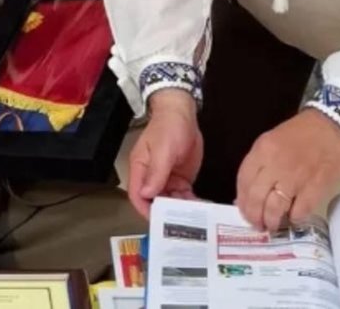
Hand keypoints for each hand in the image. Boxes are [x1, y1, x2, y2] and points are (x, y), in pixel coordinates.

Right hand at [128, 90, 203, 218]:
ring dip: (181, 210)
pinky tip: (202, 208)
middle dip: (166, 214)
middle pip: (154, 201)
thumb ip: (156, 172)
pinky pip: (183, 196)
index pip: (137, 195)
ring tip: (196, 219)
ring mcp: (166, 178)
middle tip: (183, 226)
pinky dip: (190, 203)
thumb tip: (147, 194)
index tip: (159, 222)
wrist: (183, 113)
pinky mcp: (181, 178)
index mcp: (141, 169)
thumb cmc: (168, 128)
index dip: (145, 210)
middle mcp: (151, 177)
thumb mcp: (163, 150)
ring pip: (170, 201)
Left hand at [235, 108, 339, 230]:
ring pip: (275, 208)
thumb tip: (247, 193)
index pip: (243, 181)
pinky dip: (294, 218)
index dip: (242, 200)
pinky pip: (300, 211)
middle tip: (257, 224)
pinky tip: (293, 217)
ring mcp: (296, 177)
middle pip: (256, 197)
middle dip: (253, 216)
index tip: (244, 210)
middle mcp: (275, 165)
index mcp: (262, 151)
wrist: (332, 128)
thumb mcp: (270, 142)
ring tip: (272, 225)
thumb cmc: (299, 135)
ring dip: (271, 221)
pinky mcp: (316, 187)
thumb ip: (257, 165)